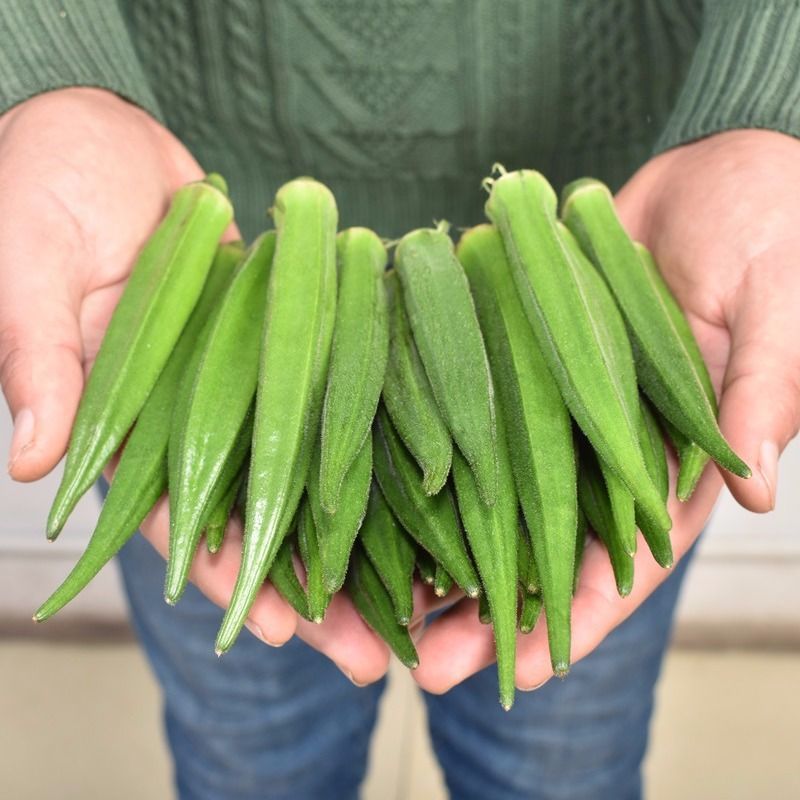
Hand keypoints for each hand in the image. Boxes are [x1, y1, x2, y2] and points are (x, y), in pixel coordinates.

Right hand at [0, 88, 387, 683]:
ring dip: (354, 527)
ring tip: (413, 594)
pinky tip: (415, 481)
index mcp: (124, 418)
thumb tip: (37, 457)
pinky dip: (365, 435)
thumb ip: (37, 358)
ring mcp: (245, 371)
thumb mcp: (22, 268)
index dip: (229, 576)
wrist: (95, 134)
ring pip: (306, 465)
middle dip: (308, 583)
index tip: (283, 630)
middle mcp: (193, 407)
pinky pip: (330, 387)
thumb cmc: (34, 187)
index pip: (179, 518)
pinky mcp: (285, 328)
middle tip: (370, 651)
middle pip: (259, 513)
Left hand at [412, 129, 799, 693]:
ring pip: (494, 496)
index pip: (627, 558)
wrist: (721, 168)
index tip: (528, 667)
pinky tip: (383, 500)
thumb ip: (764, 389)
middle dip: (491, 611)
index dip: (579, 616)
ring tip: (387, 608)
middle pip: (543, 546)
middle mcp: (607, 445)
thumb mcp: (784, 303)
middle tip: (425, 665)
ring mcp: (557, 404)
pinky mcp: (519, 358)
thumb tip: (758, 491)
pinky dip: (433, 461)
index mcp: (676, 456)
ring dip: (445, 552)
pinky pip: (471, 416)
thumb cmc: (775, 225)